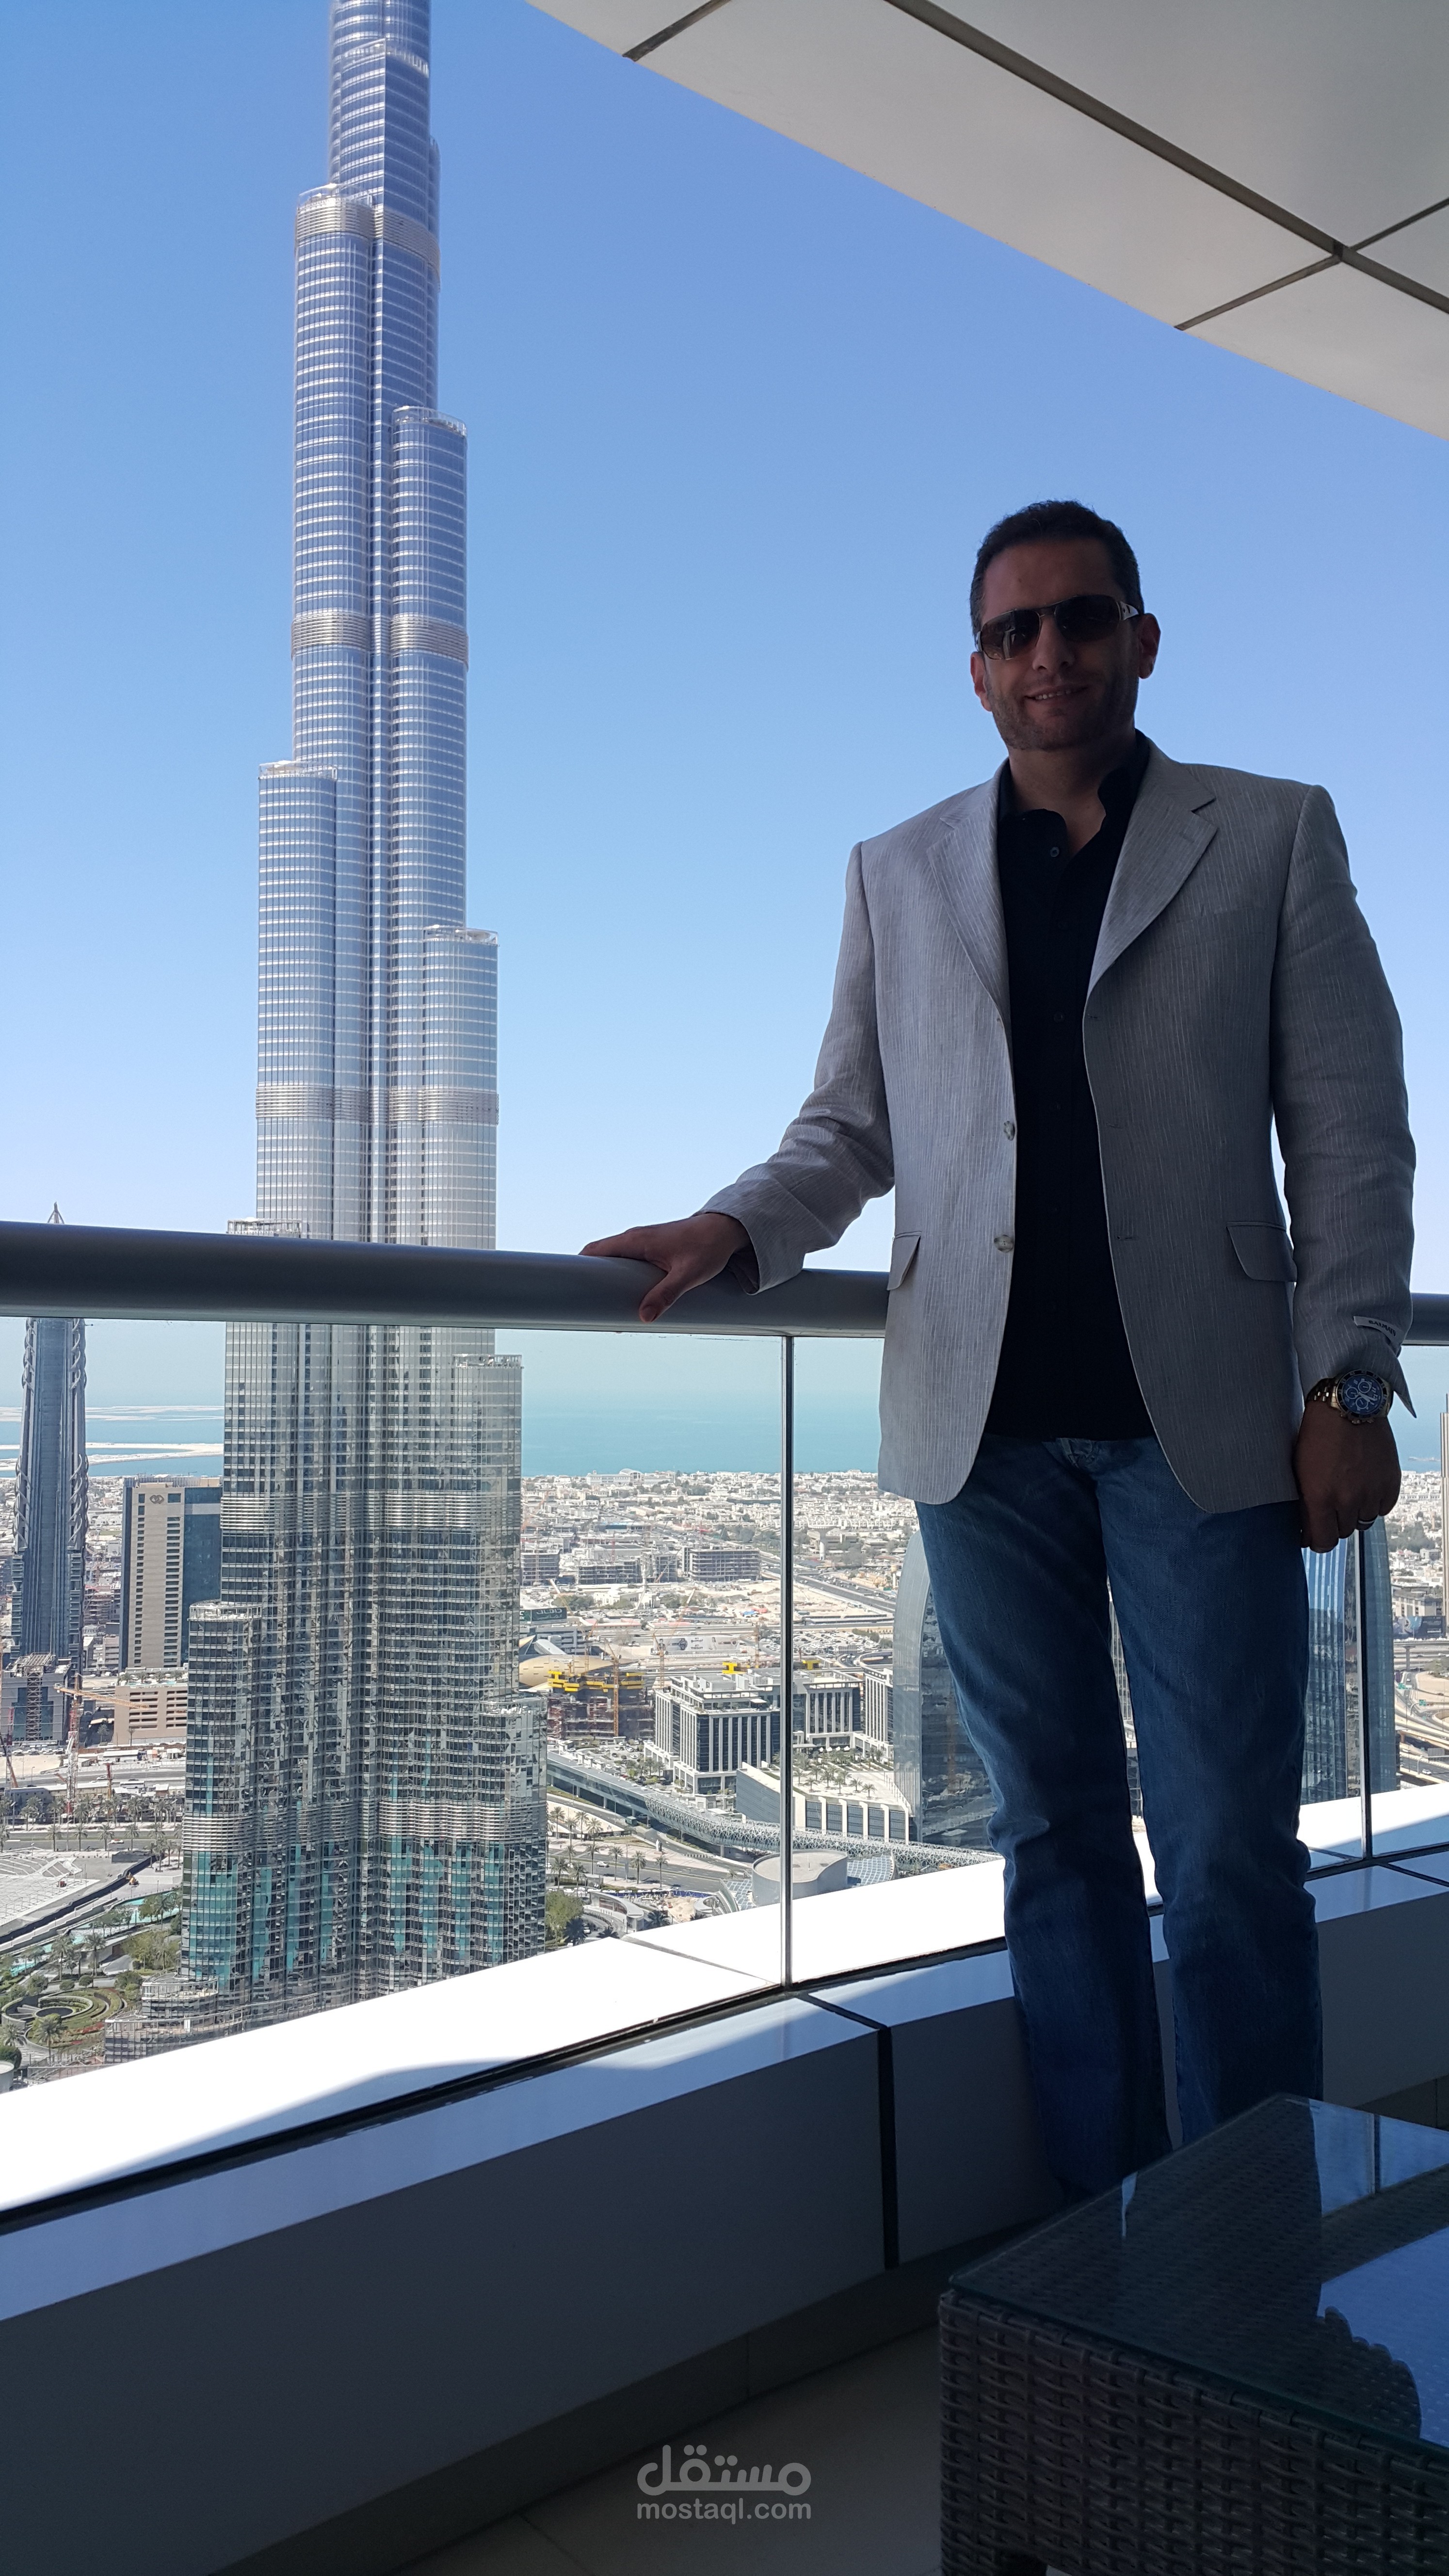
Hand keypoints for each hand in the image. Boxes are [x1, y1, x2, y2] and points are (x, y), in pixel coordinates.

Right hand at [580, 1212, 751, 1323]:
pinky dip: (621, 1278)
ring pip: (614, 1262)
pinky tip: (628, 1297)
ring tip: (606, 1309)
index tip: (569, 1289)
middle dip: (590, 1281)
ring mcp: (643, 1243)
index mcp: (635, 1240)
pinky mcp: (653, 1249)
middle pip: (600, 1258)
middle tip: (587, 1308)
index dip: (578, 1267)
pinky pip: (628, 1263)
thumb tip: (644, 1317)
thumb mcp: (687, 1275)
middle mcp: (634, 1239)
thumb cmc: (708, 1247)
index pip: (594, 1251)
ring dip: (607, 1281)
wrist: (726, 1230)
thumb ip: (666, 1295)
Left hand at [1293, 1402, 1399, 1552]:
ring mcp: (1371, 1491)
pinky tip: (1365, 1486)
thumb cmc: (1318, 1432)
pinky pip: (1383, 1508)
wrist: (1347, 1404)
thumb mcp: (1300, 1469)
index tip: (1312, 1535)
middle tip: (1330, 1505)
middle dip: (1333, 1522)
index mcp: (1319, 1497)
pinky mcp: (1390, 1482)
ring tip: (1348, 1490)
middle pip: (1342, 1532)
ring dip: (1355, 1512)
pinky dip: (1374, 1502)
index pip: (1321, 1542)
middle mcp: (1348, 1499)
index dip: (1315, 1541)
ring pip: (1363, 1521)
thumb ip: (1305, 1500)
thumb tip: (1306, 1525)